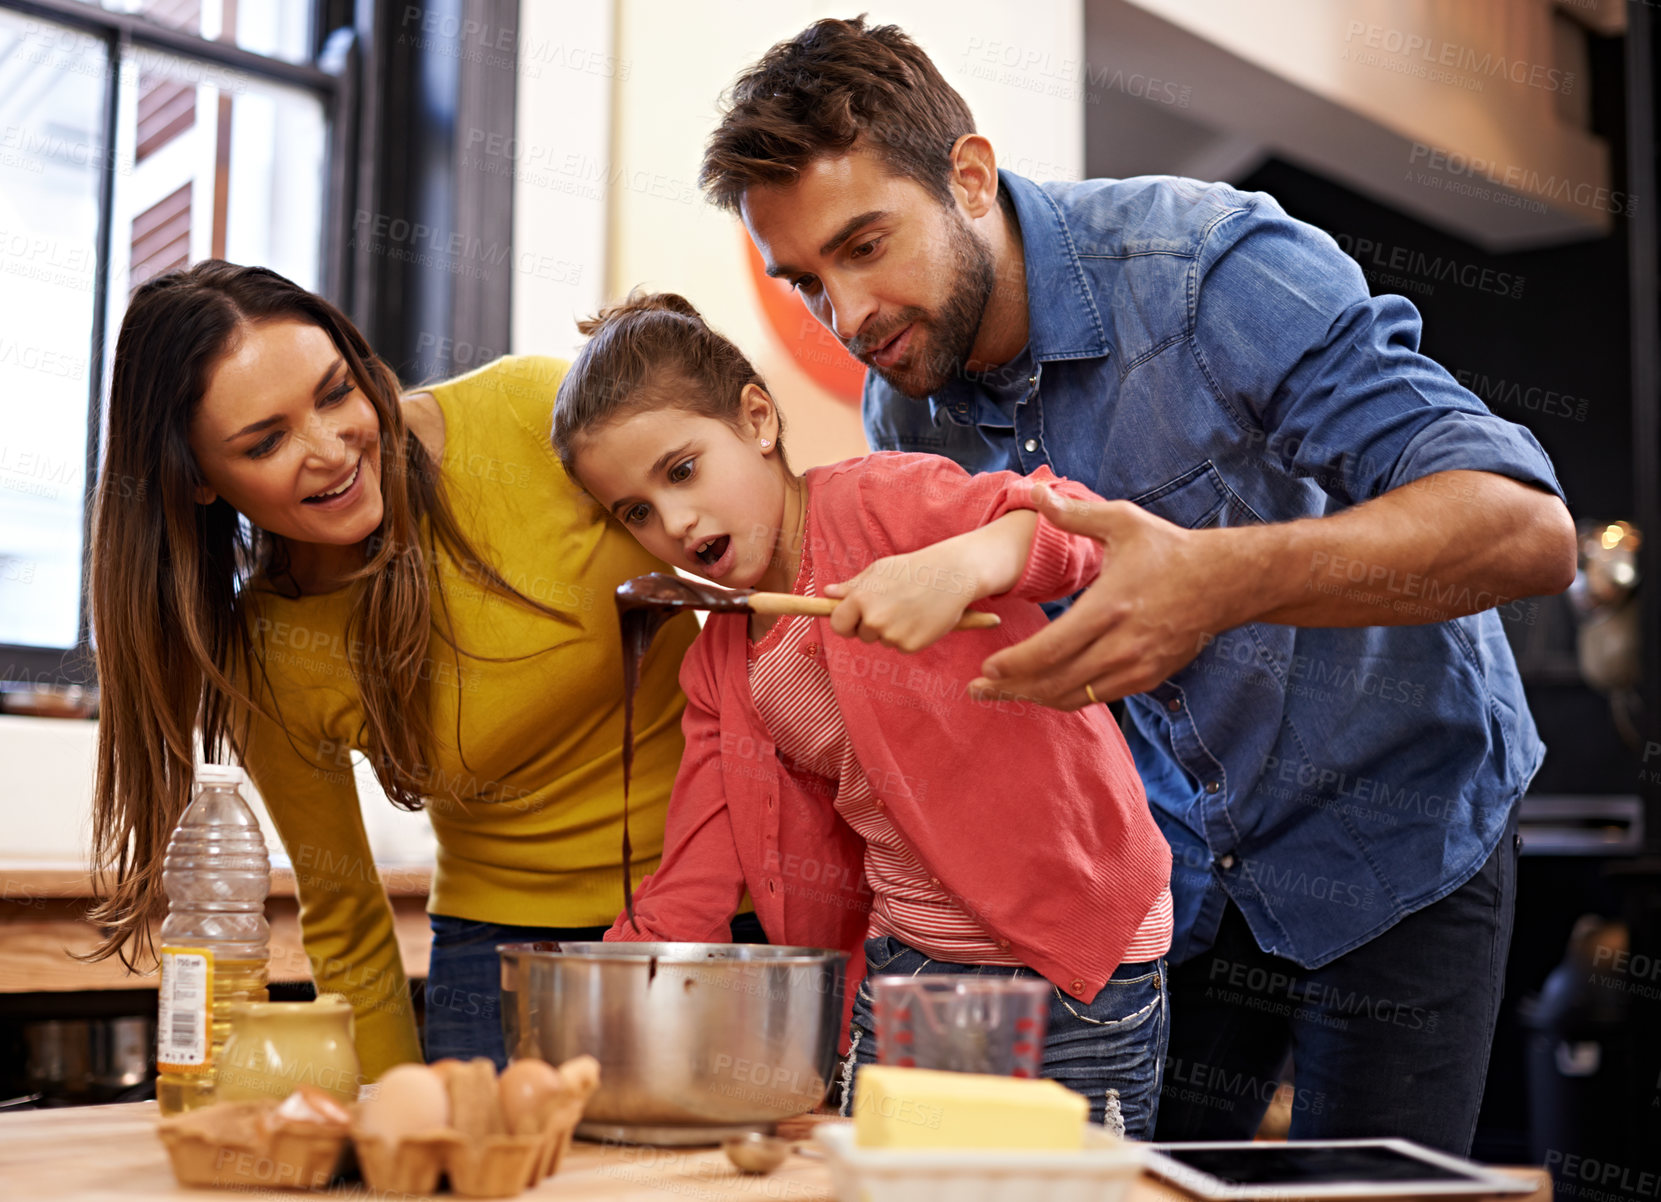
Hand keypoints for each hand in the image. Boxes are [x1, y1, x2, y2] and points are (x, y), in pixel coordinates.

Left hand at [823, 547, 977, 652]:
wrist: (952, 575)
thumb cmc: (913, 569)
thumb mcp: (879, 571)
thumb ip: (852, 586)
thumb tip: (827, 593)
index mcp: (861, 599)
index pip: (838, 624)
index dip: (845, 623)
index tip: (854, 620)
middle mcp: (874, 619)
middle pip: (862, 635)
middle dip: (872, 626)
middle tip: (894, 606)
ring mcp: (892, 635)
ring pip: (883, 641)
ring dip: (892, 630)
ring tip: (911, 608)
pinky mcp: (911, 646)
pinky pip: (901, 646)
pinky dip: (910, 636)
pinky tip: (921, 618)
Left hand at [969, 485, 1241, 708]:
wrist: (1225, 582)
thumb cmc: (1169, 549)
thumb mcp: (1122, 522)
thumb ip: (1073, 514)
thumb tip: (1034, 491)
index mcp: (1110, 607)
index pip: (1051, 649)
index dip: (1014, 665)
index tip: (987, 667)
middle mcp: (1122, 645)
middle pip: (1056, 681)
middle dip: (1012, 689)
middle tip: (978, 689)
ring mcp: (1137, 667)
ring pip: (1075, 696)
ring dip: (1035, 698)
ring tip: (1002, 693)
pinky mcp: (1147, 677)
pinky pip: (1097, 697)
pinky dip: (1065, 697)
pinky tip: (1042, 690)